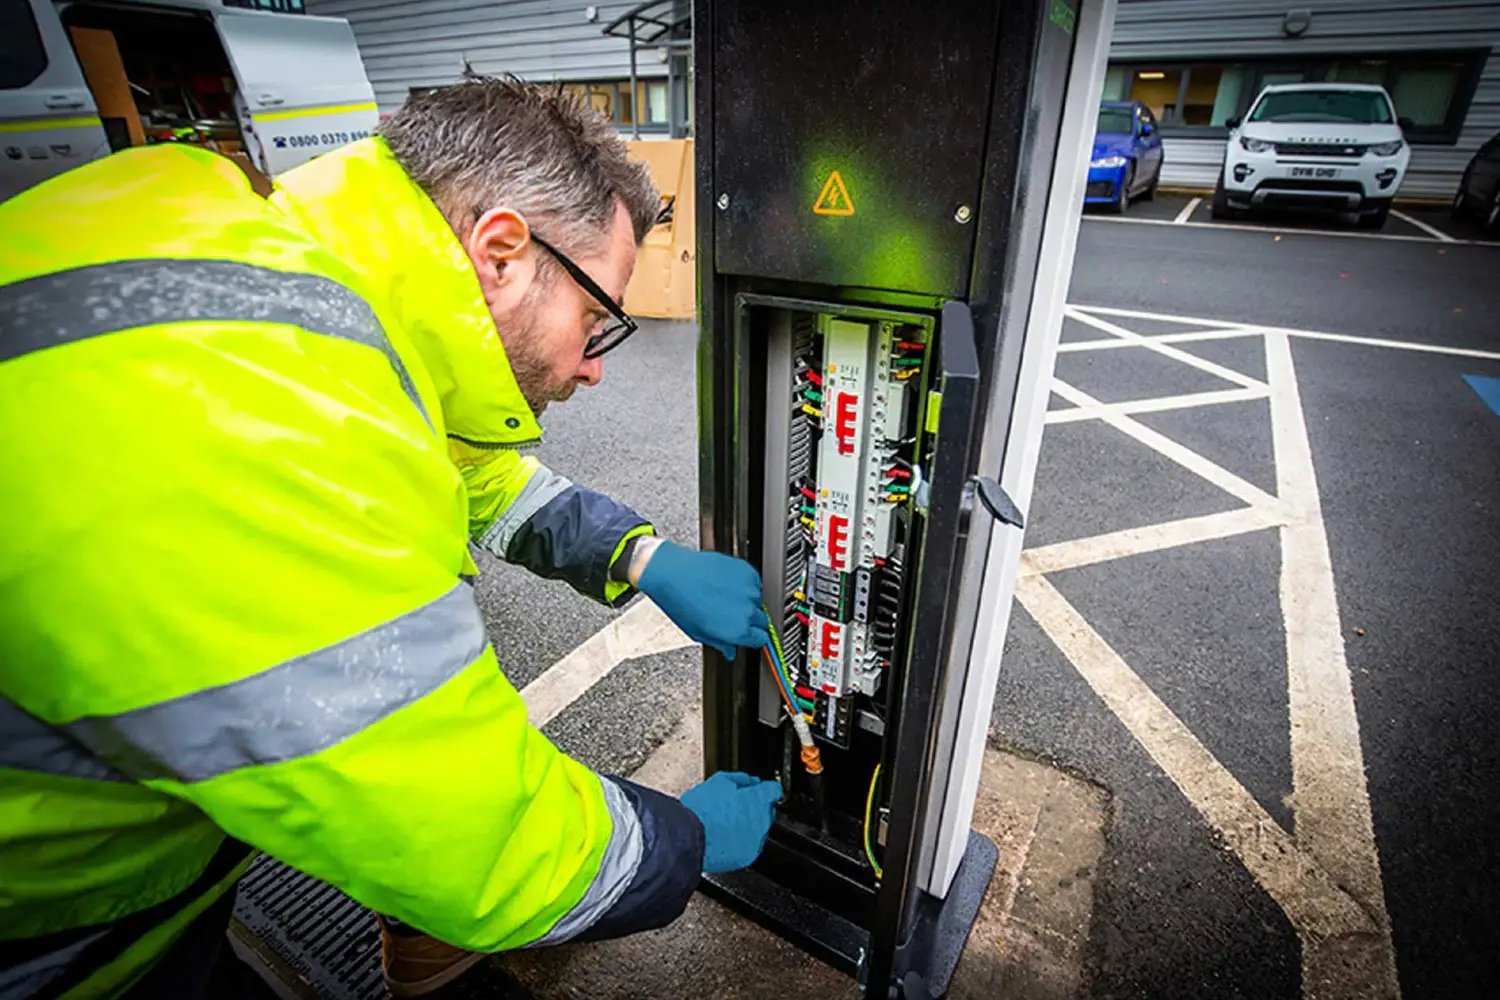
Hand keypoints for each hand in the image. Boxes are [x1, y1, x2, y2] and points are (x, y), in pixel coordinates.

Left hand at [634, 540, 769, 659]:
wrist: (673, 573)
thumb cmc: (681, 602)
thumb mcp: (699, 633)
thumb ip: (721, 644)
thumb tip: (730, 651)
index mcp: (737, 630)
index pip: (761, 640)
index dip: (754, 638)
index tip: (749, 635)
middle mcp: (747, 611)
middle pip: (763, 621)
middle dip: (752, 621)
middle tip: (734, 615)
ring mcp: (749, 590)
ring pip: (758, 601)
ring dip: (748, 601)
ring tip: (726, 597)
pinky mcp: (747, 572)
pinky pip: (754, 582)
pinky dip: (746, 584)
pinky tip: (728, 585)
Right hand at [680, 772, 782, 872]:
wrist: (688, 838)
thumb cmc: (700, 810)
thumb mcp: (719, 781)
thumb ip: (741, 779)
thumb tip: (751, 782)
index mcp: (758, 800)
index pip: (774, 790)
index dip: (765, 789)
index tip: (759, 791)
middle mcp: (762, 821)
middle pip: (767, 811)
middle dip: (755, 808)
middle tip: (735, 808)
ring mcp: (756, 841)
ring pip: (759, 830)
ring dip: (748, 826)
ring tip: (725, 824)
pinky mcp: (748, 857)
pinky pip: (750, 846)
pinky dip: (741, 842)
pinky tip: (724, 837)